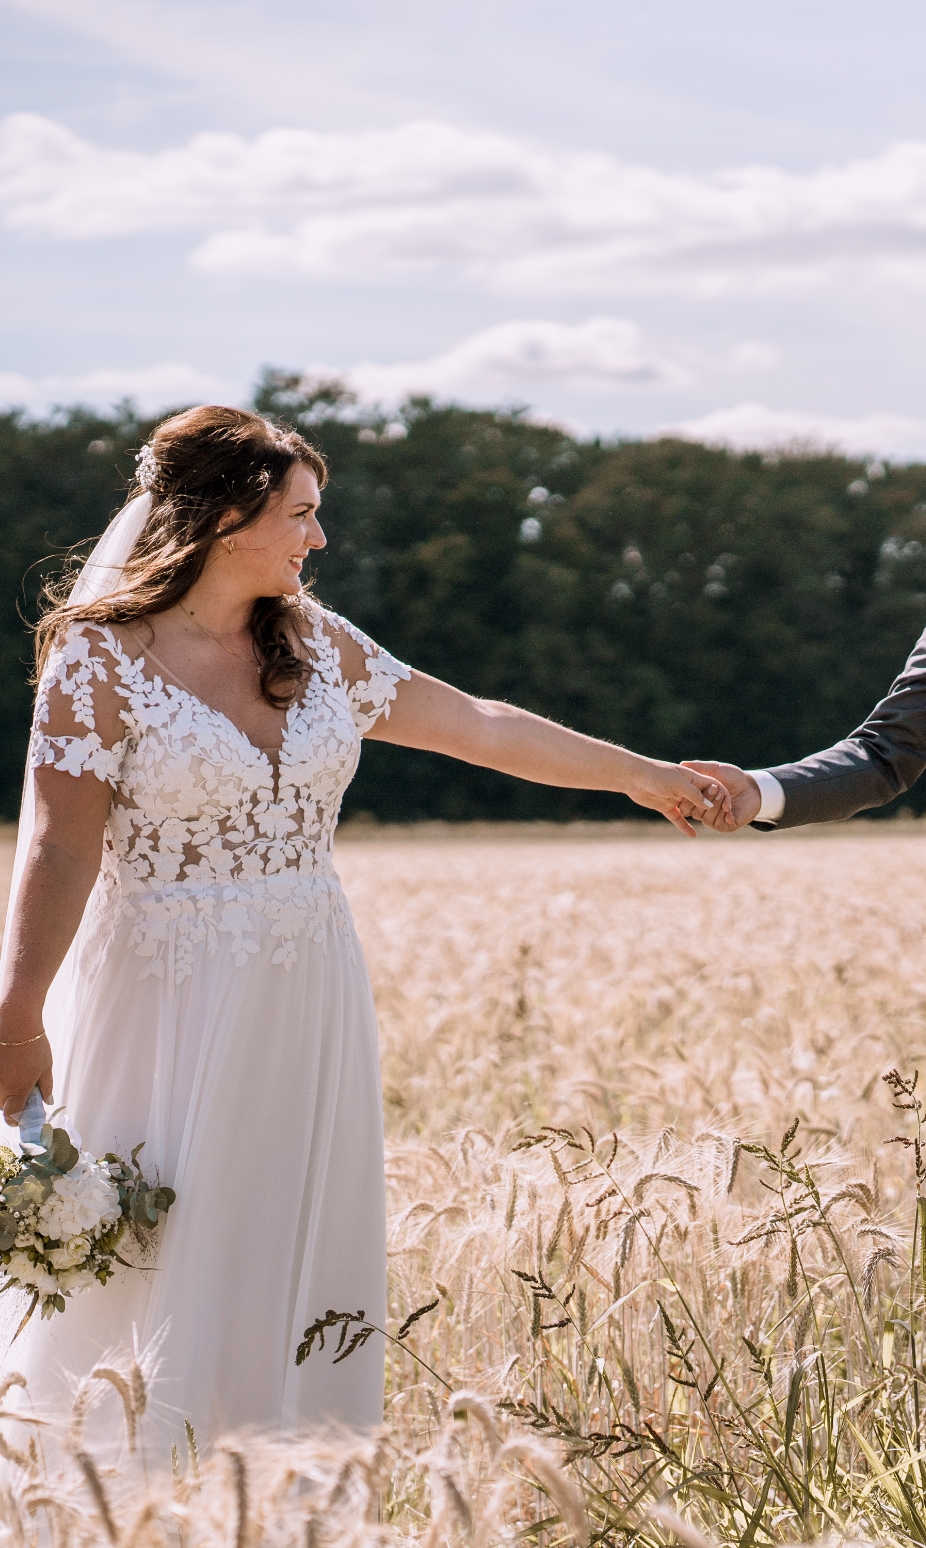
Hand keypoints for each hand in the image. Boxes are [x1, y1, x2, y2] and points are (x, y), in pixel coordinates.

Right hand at [0, 1005, 52, 1127]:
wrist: (14, 1020)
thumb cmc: (33, 1042)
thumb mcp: (46, 1066)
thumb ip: (46, 1086)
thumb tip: (47, 1101)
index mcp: (18, 1089)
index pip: (12, 1115)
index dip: (17, 1119)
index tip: (21, 1118)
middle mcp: (1, 1086)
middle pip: (2, 1106)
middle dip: (11, 1104)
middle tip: (21, 1092)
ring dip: (4, 1091)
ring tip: (15, 1074)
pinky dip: (0, 1078)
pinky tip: (7, 1066)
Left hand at [623, 757, 732, 836]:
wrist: (632, 777)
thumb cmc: (656, 774)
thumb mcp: (678, 783)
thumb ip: (694, 794)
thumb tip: (709, 805)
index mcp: (692, 777)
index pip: (712, 786)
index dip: (722, 797)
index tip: (729, 809)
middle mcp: (685, 787)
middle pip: (703, 800)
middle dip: (711, 809)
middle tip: (721, 820)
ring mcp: (675, 797)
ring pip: (691, 810)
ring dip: (698, 818)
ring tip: (709, 827)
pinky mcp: (665, 806)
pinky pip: (678, 819)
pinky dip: (684, 827)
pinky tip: (692, 836)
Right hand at [681, 761, 759, 830]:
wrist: (752, 786)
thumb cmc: (733, 776)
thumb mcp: (715, 768)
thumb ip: (699, 766)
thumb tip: (682, 764)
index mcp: (696, 798)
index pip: (683, 803)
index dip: (687, 796)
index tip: (696, 785)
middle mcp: (702, 810)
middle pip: (691, 812)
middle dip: (703, 799)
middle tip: (714, 788)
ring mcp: (712, 820)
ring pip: (703, 818)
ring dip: (714, 805)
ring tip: (723, 794)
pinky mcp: (724, 826)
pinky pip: (716, 824)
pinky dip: (721, 814)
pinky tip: (728, 807)